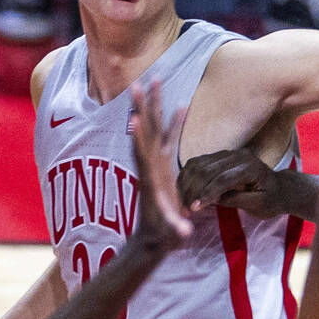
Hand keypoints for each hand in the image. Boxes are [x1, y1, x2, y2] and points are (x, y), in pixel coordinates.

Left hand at [129, 80, 192, 249]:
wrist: (152, 236)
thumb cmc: (162, 234)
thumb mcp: (169, 232)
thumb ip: (176, 229)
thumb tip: (184, 233)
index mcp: (150, 179)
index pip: (143, 156)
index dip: (140, 139)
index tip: (134, 119)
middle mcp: (150, 166)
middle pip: (146, 132)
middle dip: (143, 108)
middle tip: (140, 83)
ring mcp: (156, 162)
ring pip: (154, 128)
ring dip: (153, 105)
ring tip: (155, 81)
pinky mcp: (164, 164)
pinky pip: (169, 137)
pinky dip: (173, 120)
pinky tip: (180, 105)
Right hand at [178, 149, 307, 218]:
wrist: (279, 188)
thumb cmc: (271, 200)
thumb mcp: (258, 205)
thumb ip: (236, 200)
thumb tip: (211, 199)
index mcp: (251, 167)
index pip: (223, 179)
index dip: (207, 194)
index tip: (194, 209)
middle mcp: (237, 155)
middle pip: (207, 170)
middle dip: (193, 191)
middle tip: (184, 211)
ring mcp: (227, 153)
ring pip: (198, 165)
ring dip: (186, 184)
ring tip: (181, 204)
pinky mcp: (218, 156)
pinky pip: (196, 163)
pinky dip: (187, 177)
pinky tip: (182, 192)